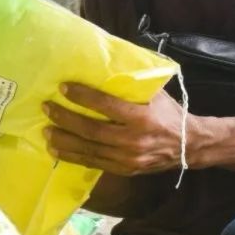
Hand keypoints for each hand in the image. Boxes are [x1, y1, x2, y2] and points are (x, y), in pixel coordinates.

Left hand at [43, 83, 189, 175]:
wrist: (188, 145)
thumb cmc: (168, 113)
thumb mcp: (155, 94)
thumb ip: (132, 85)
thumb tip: (104, 65)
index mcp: (142, 117)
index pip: (107, 105)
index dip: (83, 97)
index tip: (64, 87)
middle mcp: (134, 140)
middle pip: (92, 130)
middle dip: (66, 119)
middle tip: (47, 108)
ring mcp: (128, 158)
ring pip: (89, 149)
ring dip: (64, 140)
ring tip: (45, 131)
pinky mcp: (124, 169)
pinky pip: (93, 163)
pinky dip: (73, 156)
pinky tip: (57, 149)